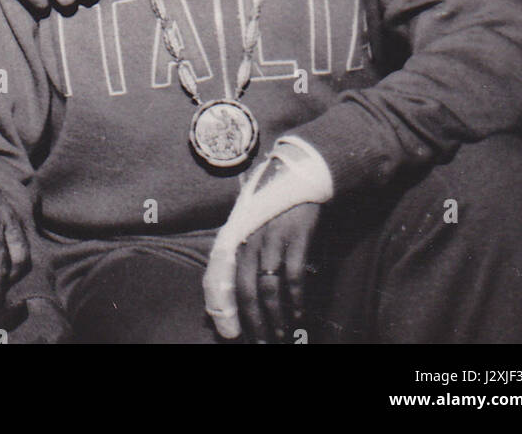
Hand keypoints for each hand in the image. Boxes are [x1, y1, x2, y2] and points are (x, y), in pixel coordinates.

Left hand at [235, 203, 320, 343]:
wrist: (300, 176)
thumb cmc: (274, 205)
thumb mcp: (251, 224)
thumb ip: (243, 252)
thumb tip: (238, 292)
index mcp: (236, 237)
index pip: (221, 279)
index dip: (225, 310)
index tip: (232, 335)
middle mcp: (250, 239)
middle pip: (246, 290)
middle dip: (253, 323)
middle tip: (262, 344)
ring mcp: (273, 237)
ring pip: (269, 288)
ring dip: (275, 317)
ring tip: (281, 336)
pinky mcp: (297, 236)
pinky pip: (294, 276)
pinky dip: (296, 299)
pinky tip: (299, 314)